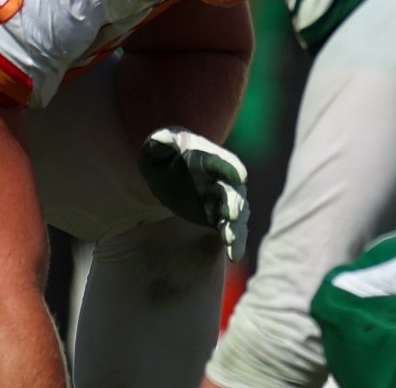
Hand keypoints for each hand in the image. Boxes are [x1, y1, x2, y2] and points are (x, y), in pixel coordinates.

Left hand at [139, 127, 249, 261]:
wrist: (168, 170)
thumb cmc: (164, 154)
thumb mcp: (157, 147)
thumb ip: (161, 143)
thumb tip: (161, 140)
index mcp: (211, 158)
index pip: (225, 162)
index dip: (231, 168)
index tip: (239, 176)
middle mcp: (223, 179)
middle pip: (234, 192)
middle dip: (235, 203)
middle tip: (233, 215)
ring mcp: (223, 199)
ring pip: (237, 214)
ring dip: (237, 227)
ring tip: (231, 241)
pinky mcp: (218, 217)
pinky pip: (230, 230)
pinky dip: (234, 242)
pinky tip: (234, 256)